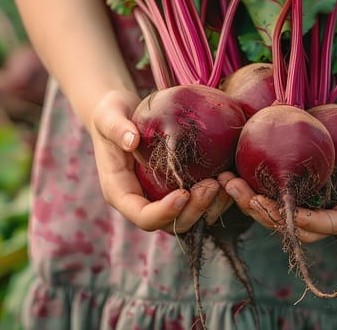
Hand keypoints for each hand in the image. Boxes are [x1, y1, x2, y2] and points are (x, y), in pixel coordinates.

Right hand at [87, 90, 231, 233]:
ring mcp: (160, 198)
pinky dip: (215, 197)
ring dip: (209, 207)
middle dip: (193, 211)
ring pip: (188, 218)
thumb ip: (116, 127)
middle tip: (211, 185)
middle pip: (170, 224)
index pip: (142, 216)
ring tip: (224, 180)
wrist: (120, 112)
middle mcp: (141, 201)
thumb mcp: (108, 116)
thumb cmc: (111, 113)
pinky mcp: (176, 188)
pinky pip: (198, 203)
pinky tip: (228, 176)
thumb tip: (131, 140)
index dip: (164, 212)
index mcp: (120, 192)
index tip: (183, 193)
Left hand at [221, 104, 336, 242]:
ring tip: (228, 183)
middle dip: (270, 217)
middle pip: (298, 228)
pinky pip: (273, 196)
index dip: (308, 222)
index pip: (331, 224)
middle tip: (245, 196)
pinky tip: (229, 173)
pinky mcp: (298, 186)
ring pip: (279, 216)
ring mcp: (313, 199)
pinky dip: (250, 190)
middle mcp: (332, 207)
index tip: (288, 210)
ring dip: (252, 205)